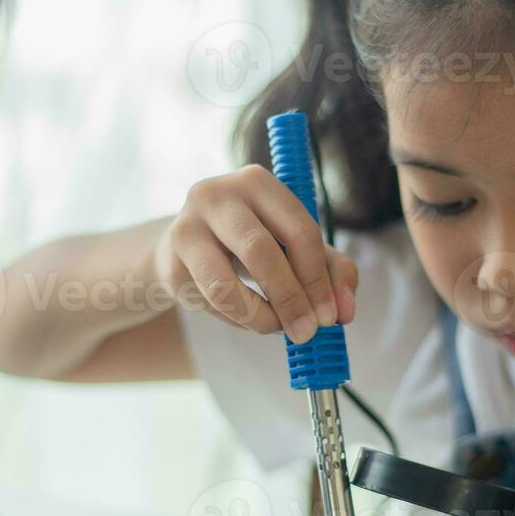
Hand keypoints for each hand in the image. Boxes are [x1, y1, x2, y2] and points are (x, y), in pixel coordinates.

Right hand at [153, 166, 357, 342]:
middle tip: (307, 332)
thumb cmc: (251, 245)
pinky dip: (236, 319)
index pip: (300, 230)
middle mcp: (218, 195)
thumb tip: (345, 311)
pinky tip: (247, 317)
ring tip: (277, 328)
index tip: (330, 317)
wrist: (184, 250)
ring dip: (260, 317)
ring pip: (225, 286)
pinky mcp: (170, 261)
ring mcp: (187, 226)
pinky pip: (209, 303)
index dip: (318, 279)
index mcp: (258, 183)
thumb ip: (332, 272)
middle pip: (261, 253)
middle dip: (290, 300)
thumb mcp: (297, 249)